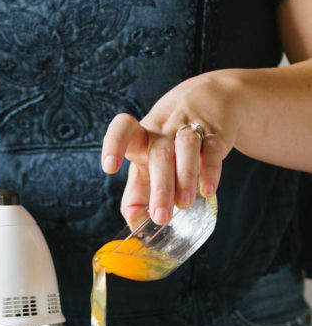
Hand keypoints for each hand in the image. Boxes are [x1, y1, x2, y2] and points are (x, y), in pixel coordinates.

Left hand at [101, 70, 241, 226]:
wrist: (213, 97)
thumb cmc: (169, 142)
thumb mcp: (147, 162)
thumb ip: (136, 195)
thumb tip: (135, 227)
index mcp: (142, 137)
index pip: (124, 129)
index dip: (114, 144)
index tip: (109, 167)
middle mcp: (164, 131)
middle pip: (159, 154)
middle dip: (159, 188)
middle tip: (161, 217)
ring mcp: (190, 128)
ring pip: (186, 147)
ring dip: (185, 177)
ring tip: (185, 204)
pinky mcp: (216, 133)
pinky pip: (212, 150)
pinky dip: (211, 170)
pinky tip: (208, 190)